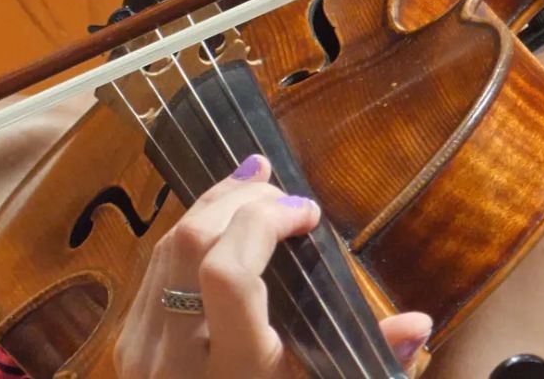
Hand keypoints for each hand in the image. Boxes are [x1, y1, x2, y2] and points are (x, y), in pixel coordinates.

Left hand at [111, 154, 431, 377]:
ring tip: (253, 185)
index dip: (262, 224)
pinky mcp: (126, 341)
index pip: (227, 274)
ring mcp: (140, 347)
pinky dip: (188, 239)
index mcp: (231, 375)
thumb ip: (364, 361)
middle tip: (280, 189)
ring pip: (165, 249)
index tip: (306, 212)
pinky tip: (218, 222)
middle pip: (190, 246)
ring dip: (209, 209)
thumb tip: (417, 321)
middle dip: (237, 202)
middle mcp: (173, 357)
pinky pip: (154, 271)